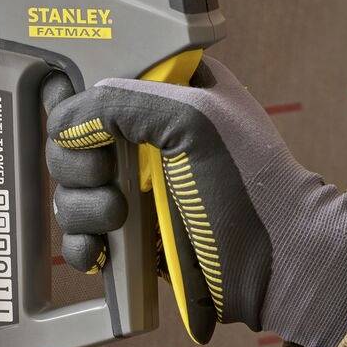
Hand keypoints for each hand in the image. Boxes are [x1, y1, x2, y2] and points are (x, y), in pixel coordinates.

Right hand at [44, 56, 346, 346]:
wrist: (278, 263)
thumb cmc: (252, 184)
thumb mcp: (194, 118)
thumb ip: (124, 103)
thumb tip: (68, 123)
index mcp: (170, 94)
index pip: (100, 83)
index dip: (81, 104)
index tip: (85, 126)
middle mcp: (150, 139)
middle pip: (73, 142)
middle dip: (77, 163)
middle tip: (108, 176)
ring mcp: (140, 190)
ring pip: (71, 191)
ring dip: (81, 207)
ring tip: (117, 217)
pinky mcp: (134, 237)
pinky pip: (83, 236)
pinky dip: (81, 244)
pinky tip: (99, 251)